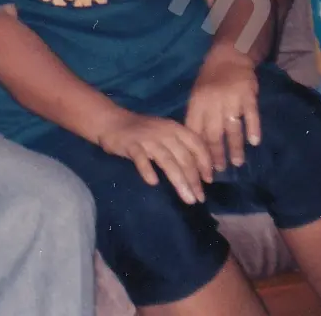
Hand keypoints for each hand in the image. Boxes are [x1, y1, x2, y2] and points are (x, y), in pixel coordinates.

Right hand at [96, 111, 212, 204]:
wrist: (112, 121)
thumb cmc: (143, 131)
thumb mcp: (165, 133)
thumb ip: (180, 147)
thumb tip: (200, 170)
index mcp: (175, 128)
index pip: (196, 144)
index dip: (205, 162)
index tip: (209, 181)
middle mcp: (164, 132)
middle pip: (183, 157)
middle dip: (194, 179)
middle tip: (199, 198)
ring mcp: (147, 138)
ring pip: (167, 161)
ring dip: (179, 181)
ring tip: (187, 199)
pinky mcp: (131, 144)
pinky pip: (141, 159)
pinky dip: (148, 170)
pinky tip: (153, 183)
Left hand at [185, 47, 261, 170]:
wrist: (229, 56)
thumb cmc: (210, 80)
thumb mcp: (197, 96)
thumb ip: (196, 118)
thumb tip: (194, 146)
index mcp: (197, 103)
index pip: (195, 132)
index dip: (197, 152)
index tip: (201, 169)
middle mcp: (212, 103)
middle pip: (213, 134)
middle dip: (216, 155)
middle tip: (219, 170)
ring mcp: (231, 99)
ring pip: (232, 128)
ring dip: (234, 148)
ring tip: (237, 163)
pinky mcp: (248, 95)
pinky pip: (251, 114)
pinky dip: (253, 129)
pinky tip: (254, 142)